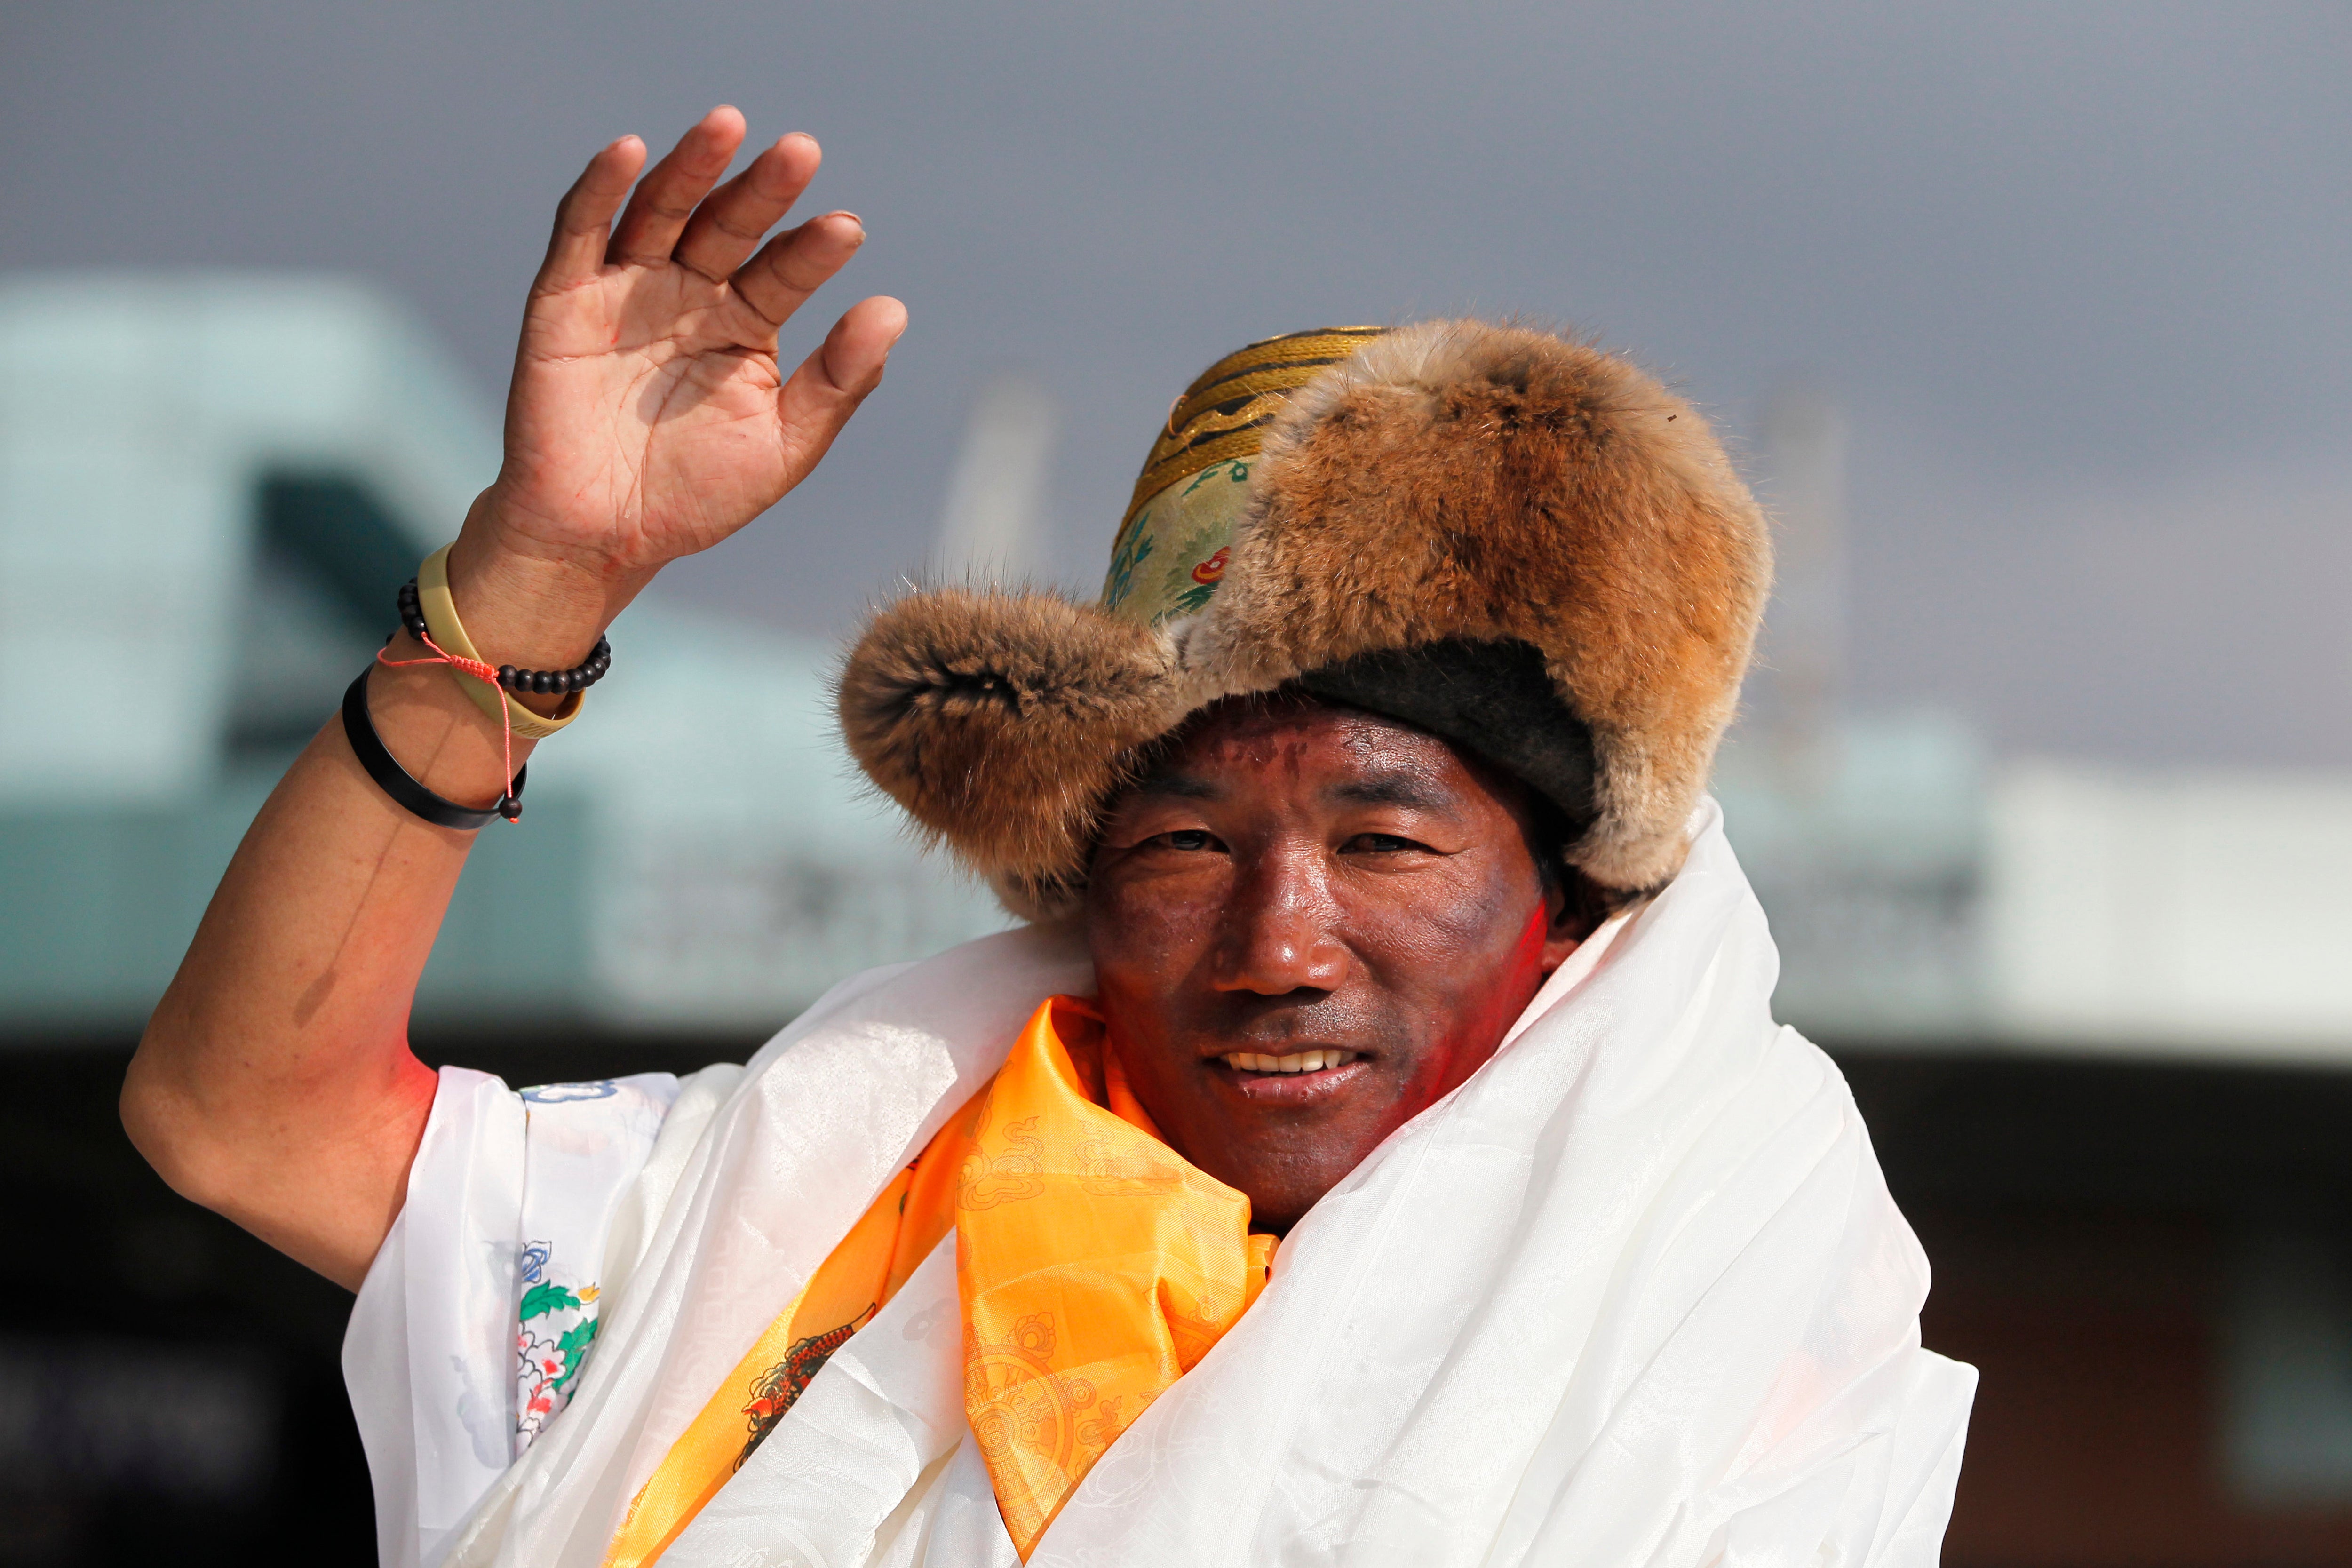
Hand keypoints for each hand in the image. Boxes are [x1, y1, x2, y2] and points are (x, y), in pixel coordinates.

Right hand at [448, 107, 903, 659]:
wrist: (600, 539)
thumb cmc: (694, 497)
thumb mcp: (783, 447)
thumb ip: (838, 383)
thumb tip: (894, 311)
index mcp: (744, 324)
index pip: (783, 271)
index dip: (813, 250)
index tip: (848, 229)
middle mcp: (688, 294)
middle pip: (727, 225)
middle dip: (762, 189)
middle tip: (802, 151)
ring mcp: (626, 290)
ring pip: (660, 211)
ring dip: (691, 166)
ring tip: (728, 126)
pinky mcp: (564, 299)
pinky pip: (580, 232)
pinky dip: (601, 188)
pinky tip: (629, 151)